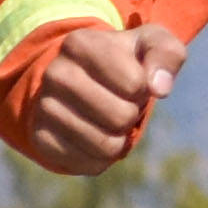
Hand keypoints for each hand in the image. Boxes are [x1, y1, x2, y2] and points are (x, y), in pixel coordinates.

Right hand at [15, 21, 184, 175]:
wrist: (83, 81)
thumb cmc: (127, 61)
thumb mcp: (152, 45)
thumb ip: (166, 55)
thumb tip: (160, 88)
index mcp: (80, 44)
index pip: (136, 84)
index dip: (143, 88)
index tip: (131, 79)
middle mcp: (54, 73)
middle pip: (121, 117)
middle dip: (132, 115)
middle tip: (120, 103)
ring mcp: (44, 107)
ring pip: (105, 145)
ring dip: (119, 138)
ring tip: (107, 120)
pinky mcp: (41, 138)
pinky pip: (88, 164)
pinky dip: (103, 158)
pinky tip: (96, 137)